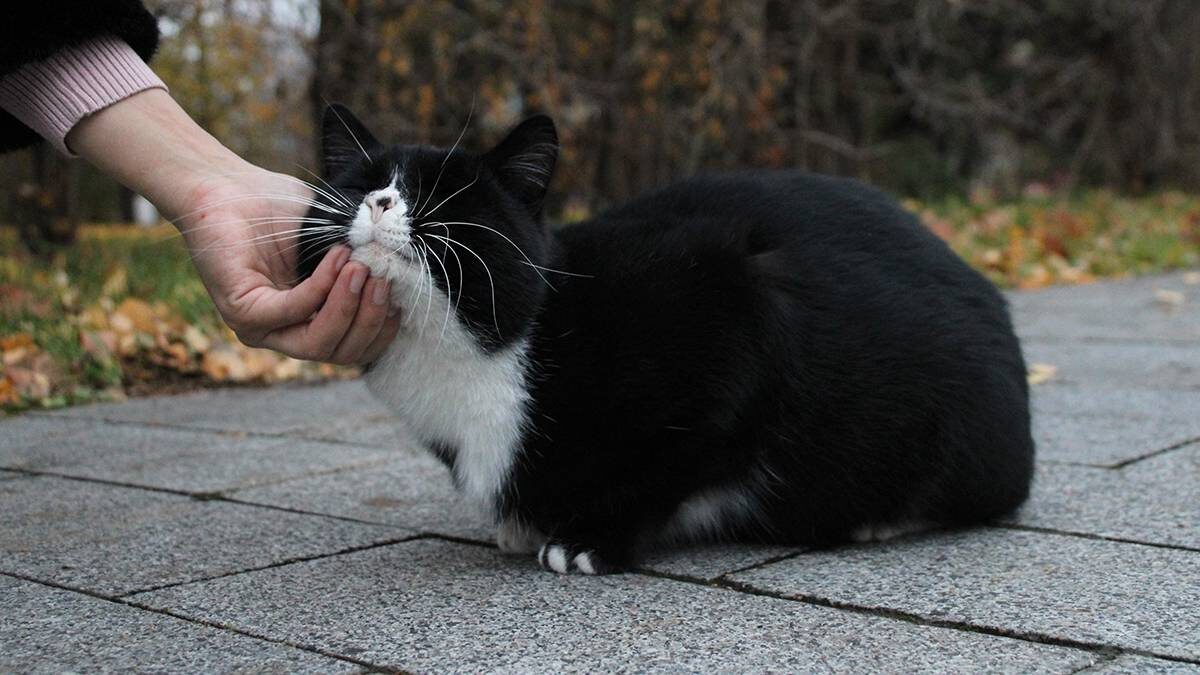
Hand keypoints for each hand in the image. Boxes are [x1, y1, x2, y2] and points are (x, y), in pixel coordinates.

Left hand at [174, 168, 400, 363]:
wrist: (226, 186)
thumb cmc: (278, 210)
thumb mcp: (334, 238)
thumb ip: (363, 260)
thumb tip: (403, 272)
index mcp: (310, 322)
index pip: (355, 348)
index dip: (382, 329)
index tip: (401, 297)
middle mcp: (285, 333)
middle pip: (342, 353)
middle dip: (370, 319)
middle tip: (382, 278)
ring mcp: (262, 329)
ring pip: (318, 344)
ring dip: (348, 307)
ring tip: (361, 268)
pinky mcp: (243, 312)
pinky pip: (293, 311)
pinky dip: (321, 287)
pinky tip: (337, 257)